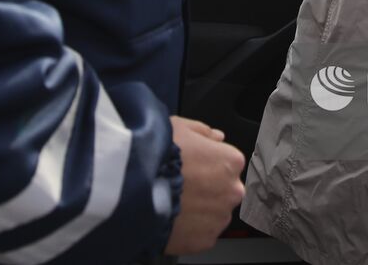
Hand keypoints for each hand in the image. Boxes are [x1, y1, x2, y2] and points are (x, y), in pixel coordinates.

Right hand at [164, 116, 245, 255]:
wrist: (135, 189)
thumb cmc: (158, 156)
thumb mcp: (179, 127)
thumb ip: (203, 131)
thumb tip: (217, 137)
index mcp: (230, 161)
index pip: (228, 162)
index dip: (207, 163)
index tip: (191, 166)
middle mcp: (232, 191)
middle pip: (224, 189)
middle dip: (207, 188)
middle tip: (181, 185)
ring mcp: (219, 218)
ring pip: (213, 212)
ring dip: (199, 209)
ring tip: (173, 202)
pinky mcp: (205, 240)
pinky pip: (201, 233)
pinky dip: (190, 228)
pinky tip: (172, 217)